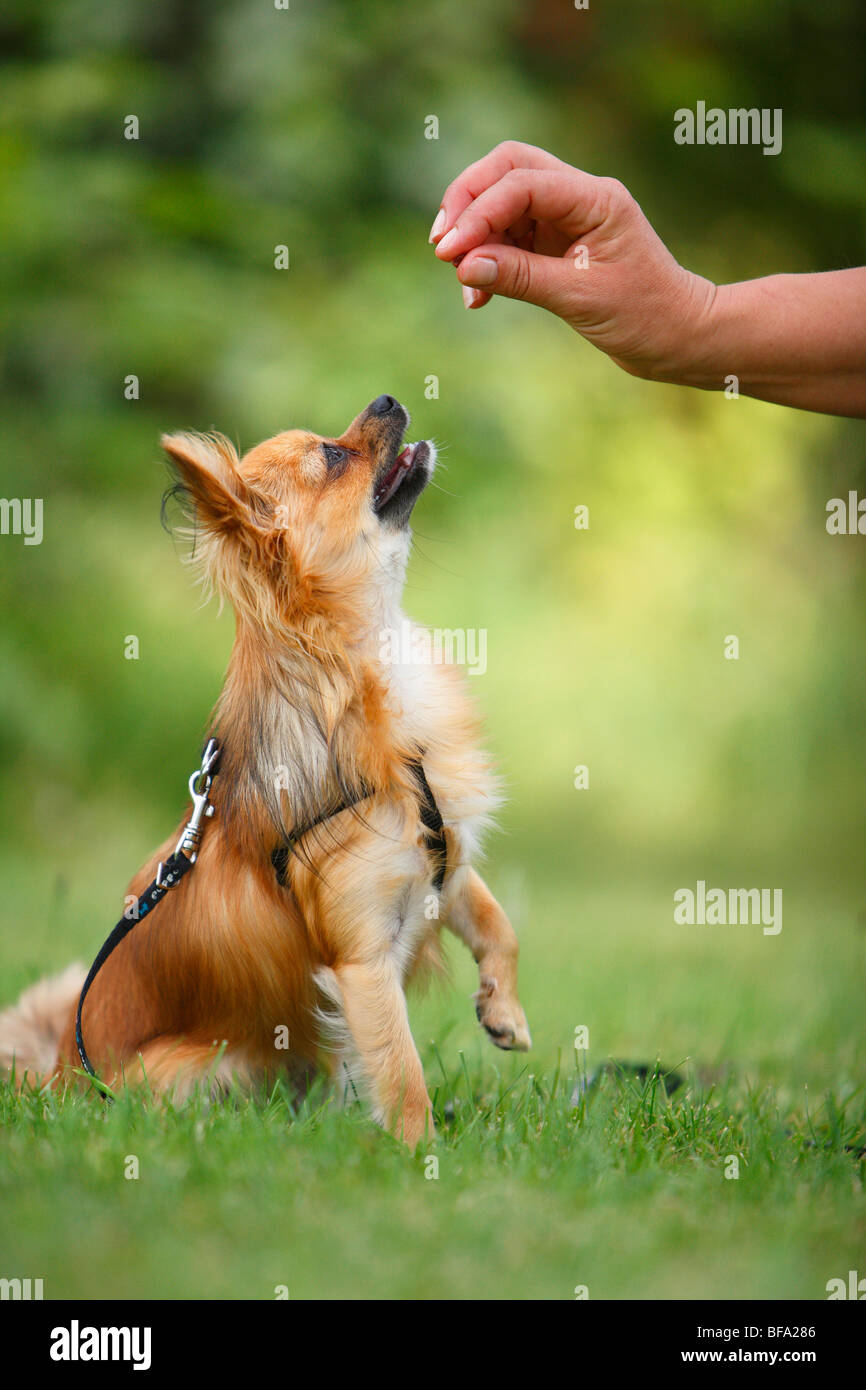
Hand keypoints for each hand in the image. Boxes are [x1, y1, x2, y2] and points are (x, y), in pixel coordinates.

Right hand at [430, 141, 715, 383]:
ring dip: (474, 236)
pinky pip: (508, 237)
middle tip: (441, 244)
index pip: (522, 182)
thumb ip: (521, 276)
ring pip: (502, 202)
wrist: (675, 336)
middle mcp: (579, 196)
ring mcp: (566, 217)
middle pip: (506, 168)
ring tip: (463, 282)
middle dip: (467, 201)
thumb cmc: (644, 315)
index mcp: (595, 197)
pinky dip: (487, 259)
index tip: (449, 251)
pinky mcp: (555, 242)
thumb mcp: (580, 298)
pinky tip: (477, 295)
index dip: (479, 212)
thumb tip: (464, 264)